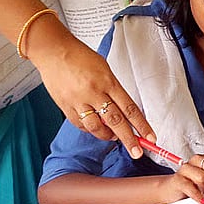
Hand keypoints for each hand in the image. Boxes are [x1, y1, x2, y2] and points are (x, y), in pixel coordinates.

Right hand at [29, 23, 153, 158]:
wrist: (54, 51)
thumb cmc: (80, 56)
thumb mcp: (104, 68)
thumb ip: (113, 88)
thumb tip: (122, 108)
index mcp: (108, 81)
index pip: (129, 108)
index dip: (141, 124)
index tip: (149, 136)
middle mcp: (94, 93)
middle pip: (116, 121)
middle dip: (129, 139)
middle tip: (137, 151)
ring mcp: (79, 101)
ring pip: (96, 127)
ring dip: (108, 136)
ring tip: (115, 138)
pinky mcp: (65, 107)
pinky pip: (80, 124)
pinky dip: (90, 129)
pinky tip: (95, 129)